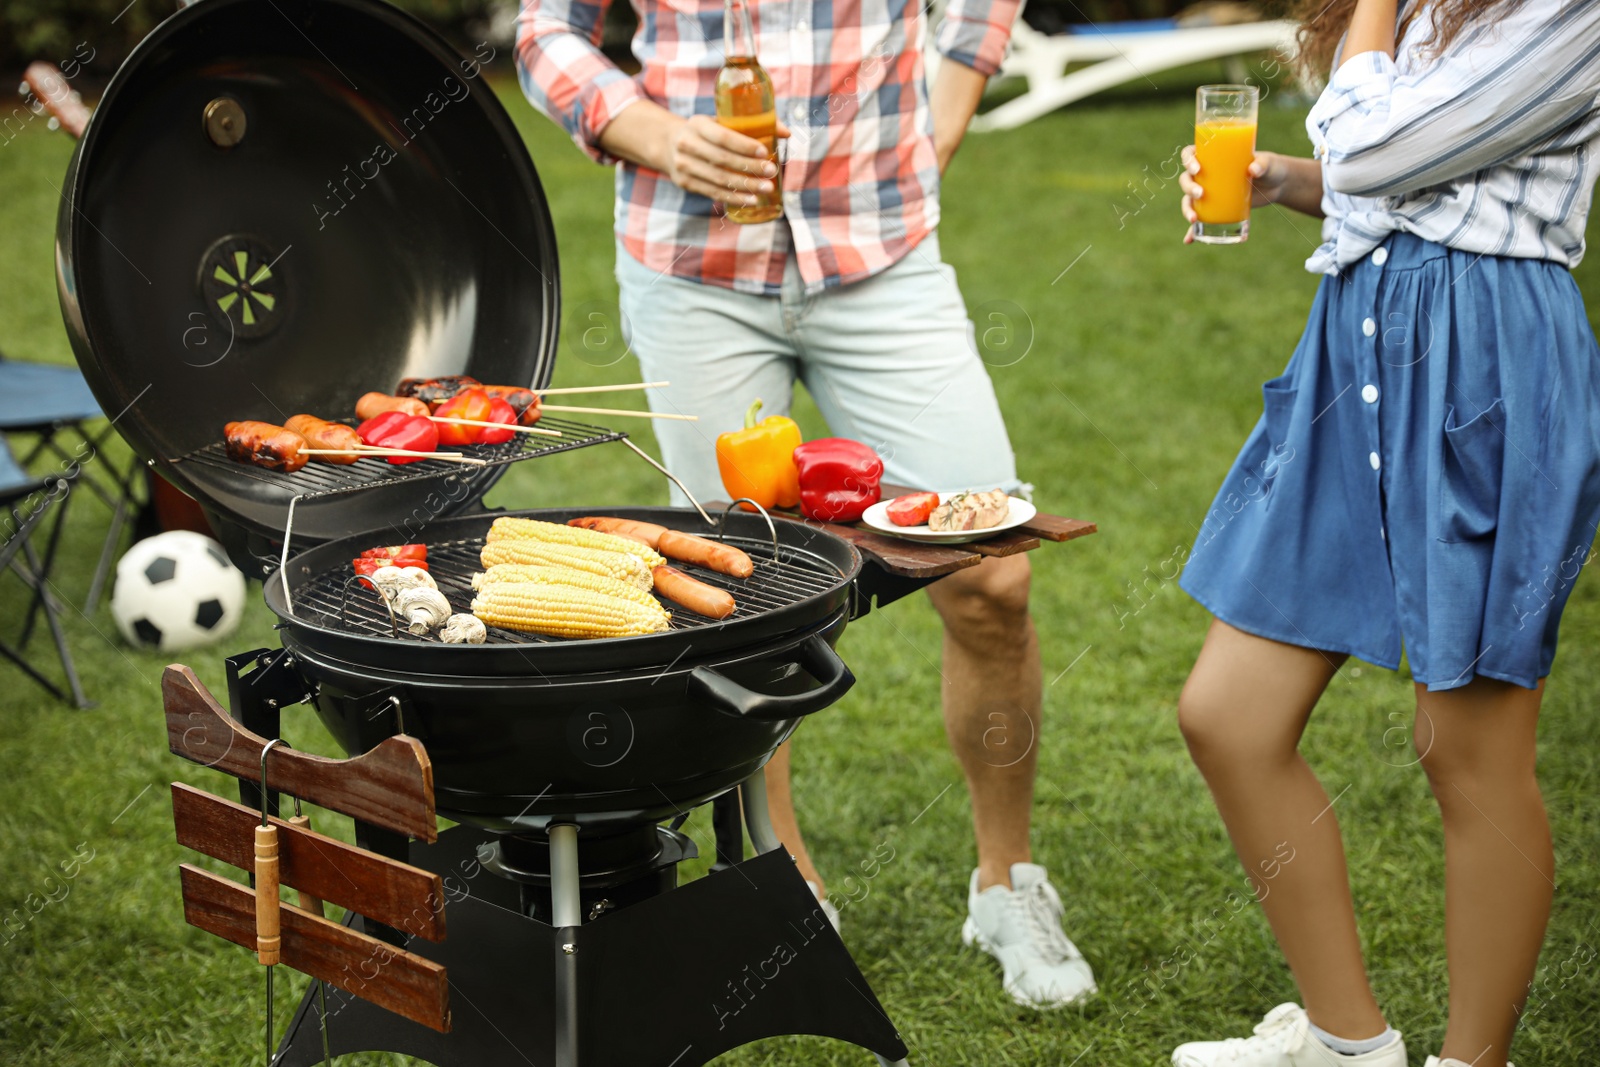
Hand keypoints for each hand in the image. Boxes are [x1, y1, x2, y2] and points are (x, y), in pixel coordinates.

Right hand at [661, 114, 788, 205]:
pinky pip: (713, 193)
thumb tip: (787, 133)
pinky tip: (751, 199)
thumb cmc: (706, 131)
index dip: (744, 145)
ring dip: (745, 186)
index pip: (723, 136)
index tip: (764, 152)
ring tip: (767, 188)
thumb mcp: (720, 121)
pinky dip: (734, 197)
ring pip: (718, 179)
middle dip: (749, 168)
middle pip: (722, 160)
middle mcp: (687, 144)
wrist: (668, 143)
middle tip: (771, 172)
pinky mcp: (685, 183)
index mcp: (697, 124)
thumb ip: (752, 124)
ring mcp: (684, 166)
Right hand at [1179, 145, 1291, 243]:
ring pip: (1189, 199)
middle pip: (1186, 179)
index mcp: (1213, 157)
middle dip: (1188, 188)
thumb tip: (1253, 170)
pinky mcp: (1215, 208)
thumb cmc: (1270, 167)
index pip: (1190, 154)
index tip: (1197, 169)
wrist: (1276, 185)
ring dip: (1187, 209)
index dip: (1188, 160)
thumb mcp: (1268, 163)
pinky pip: (1200, 219)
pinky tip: (1189, 240)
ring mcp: (1209, 192)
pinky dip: (1193, 231)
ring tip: (1194, 219)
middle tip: (1200, 194)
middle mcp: (1206, 174)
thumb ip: (1262, 164)